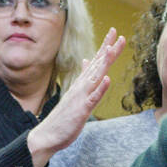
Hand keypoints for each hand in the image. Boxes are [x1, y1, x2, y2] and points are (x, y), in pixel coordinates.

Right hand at [27, 28, 125, 166]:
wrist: (47, 134)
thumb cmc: (63, 117)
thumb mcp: (75, 93)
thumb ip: (84, 78)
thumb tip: (88, 61)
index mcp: (82, 83)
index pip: (96, 61)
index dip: (106, 46)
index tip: (114, 32)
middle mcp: (82, 86)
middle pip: (98, 65)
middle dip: (108, 49)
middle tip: (118, 33)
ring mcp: (81, 97)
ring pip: (95, 77)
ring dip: (104, 63)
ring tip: (112, 49)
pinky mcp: (81, 110)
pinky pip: (93, 98)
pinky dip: (100, 88)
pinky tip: (107, 79)